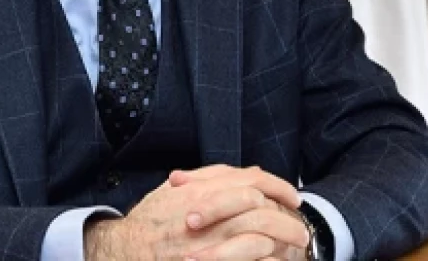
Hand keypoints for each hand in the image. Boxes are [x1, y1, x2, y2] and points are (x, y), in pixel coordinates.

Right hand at [82, 170, 308, 260]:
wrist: (126, 253)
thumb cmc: (147, 224)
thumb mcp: (171, 192)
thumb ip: (202, 180)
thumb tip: (236, 174)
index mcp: (202, 190)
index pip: (252, 180)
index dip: (278, 187)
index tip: (292, 196)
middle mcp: (209, 212)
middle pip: (262, 207)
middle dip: (287, 214)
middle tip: (301, 223)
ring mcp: (212, 241)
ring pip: (262, 234)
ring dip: (284, 238)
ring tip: (297, 244)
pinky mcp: (213, 259)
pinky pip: (252, 259)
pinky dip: (268, 259)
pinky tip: (276, 260)